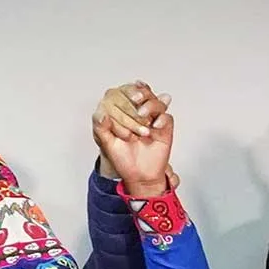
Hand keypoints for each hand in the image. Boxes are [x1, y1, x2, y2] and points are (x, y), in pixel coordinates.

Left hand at [93, 82, 174, 198]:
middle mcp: (138, 112)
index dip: (121, 98)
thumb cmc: (122, 159)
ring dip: (150, 104)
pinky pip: (167, 117)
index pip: (122, 94)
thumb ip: (101, 129)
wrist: (139, 176)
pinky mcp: (165, 128)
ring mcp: (152, 119)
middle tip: (135, 99)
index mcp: (122, 112)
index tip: (121, 109)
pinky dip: (162, 117)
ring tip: (143, 114)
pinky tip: (156, 125)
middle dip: (139, 94)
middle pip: (141, 93)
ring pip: (155, 101)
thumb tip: (101, 114)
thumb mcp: (107, 144)